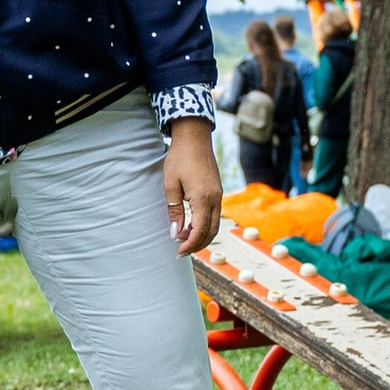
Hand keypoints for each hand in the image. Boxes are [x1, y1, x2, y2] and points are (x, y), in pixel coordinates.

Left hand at [162, 115, 222, 254]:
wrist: (194, 137)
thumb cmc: (179, 158)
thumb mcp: (171, 185)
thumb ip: (174, 211)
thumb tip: (175, 233)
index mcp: (203, 198)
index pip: (200, 231)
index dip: (190, 244)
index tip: (178, 251)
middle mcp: (215, 199)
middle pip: (211, 232)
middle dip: (197, 244)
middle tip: (180, 250)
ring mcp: (218, 195)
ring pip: (215, 225)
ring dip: (201, 236)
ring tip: (184, 238)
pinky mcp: (217, 191)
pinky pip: (214, 215)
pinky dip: (205, 225)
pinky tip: (191, 224)